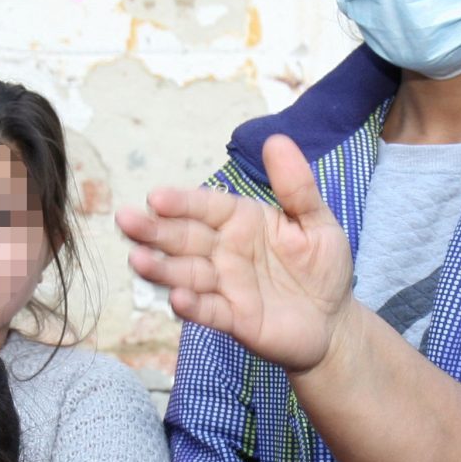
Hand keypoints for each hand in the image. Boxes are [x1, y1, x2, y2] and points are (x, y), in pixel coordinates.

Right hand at [119, 134, 354, 372]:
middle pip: (185, 238)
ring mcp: (226, 286)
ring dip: (161, 268)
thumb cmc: (322, 267)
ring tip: (138, 260)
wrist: (334, 322)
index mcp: (242, 221)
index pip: (206, 207)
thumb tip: (276, 140)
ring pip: (187, 273)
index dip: (182, 203)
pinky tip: (177, 298)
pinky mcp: (233, 319)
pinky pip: (208, 311)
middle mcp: (226, 251)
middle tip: (126, 221)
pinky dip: (192, 305)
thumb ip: (297, 186)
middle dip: (155, 230)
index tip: (156, 198)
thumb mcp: (317, 221)